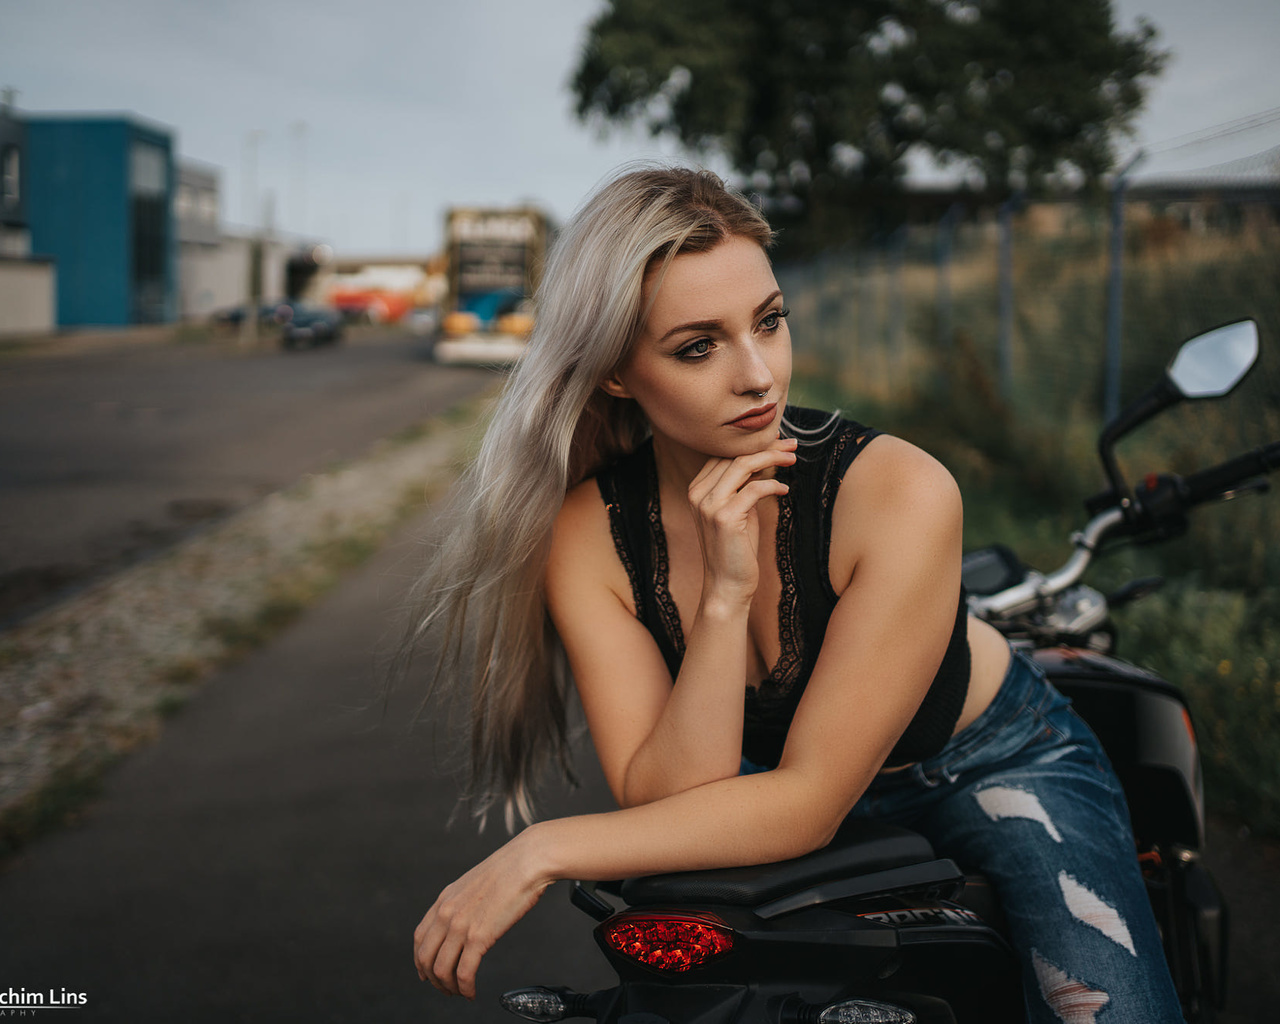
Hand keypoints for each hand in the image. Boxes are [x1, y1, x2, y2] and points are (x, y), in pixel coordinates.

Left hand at [413, 828, 551, 998]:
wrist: (527, 861)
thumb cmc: (510, 870)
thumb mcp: (474, 883)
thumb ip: (463, 902)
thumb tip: (467, 920)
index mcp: (444, 899)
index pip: (420, 937)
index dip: (420, 960)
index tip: (426, 972)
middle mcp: (447, 913)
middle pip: (425, 958)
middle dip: (433, 979)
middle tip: (445, 989)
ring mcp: (460, 925)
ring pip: (441, 970)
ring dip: (449, 987)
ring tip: (460, 993)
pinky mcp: (479, 936)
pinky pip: (464, 973)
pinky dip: (465, 988)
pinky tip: (472, 992)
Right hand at [687, 438, 795, 604]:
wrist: (727, 585)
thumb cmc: (736, 549)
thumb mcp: (740, 511)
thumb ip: (745, 486)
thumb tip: (766, 460)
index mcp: (697, 489)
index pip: (725, 455)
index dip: (753, 445)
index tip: (778, 440)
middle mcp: (699, 494)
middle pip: (735, 456)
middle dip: (767, 446)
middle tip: (792, 444)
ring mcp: (709, 505)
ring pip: (743, 465)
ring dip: (772, 457)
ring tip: (792, 458)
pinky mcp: (725, 518)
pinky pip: (754, 489)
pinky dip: (773, 485)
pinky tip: (784, 490)